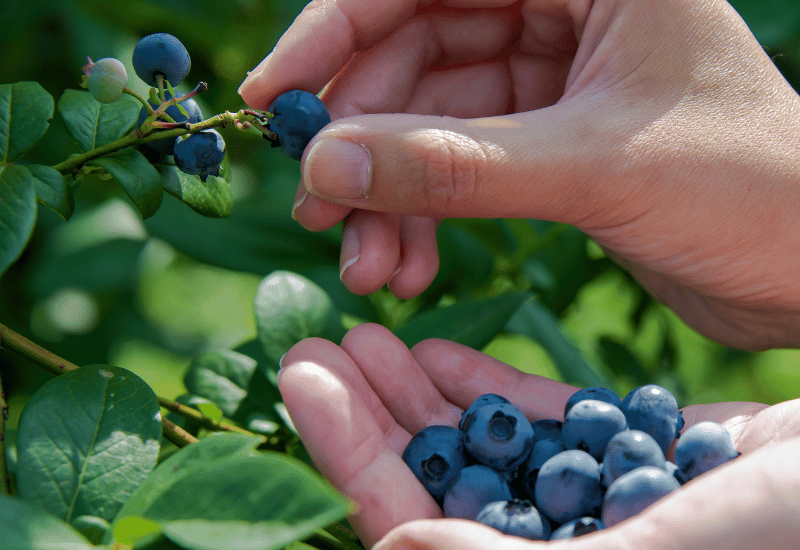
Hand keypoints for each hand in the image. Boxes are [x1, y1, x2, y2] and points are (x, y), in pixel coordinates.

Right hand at [240, 0, 799, 349]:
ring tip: (366, 266)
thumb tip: (328, 162)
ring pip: (430, 121)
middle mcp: (565, 7)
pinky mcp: (548, 140)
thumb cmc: (748, 192)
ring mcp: (552, 77)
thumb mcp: (592, 167)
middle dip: (364, 141)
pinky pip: (458, 166)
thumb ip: (456, 166)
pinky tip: (407, 267)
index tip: (277, 99)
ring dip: (388, 196)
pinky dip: (424, 216)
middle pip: (415, 53)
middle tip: (319, 210)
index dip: (337, 30)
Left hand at [277, 323, 799, 548]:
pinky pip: (536, 421)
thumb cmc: (790, 528)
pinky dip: (486, 385)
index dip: (352, 454)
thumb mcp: (674, 549)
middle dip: (370, 413)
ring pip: (477, 445)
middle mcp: (556, 545)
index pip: (415, 523)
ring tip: (367, 333)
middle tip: (315, 342)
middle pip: (434, 480)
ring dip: (418, 390)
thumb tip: (403, 546)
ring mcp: (588, 502)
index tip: (302, 377)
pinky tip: (441, 346)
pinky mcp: (624, 456)